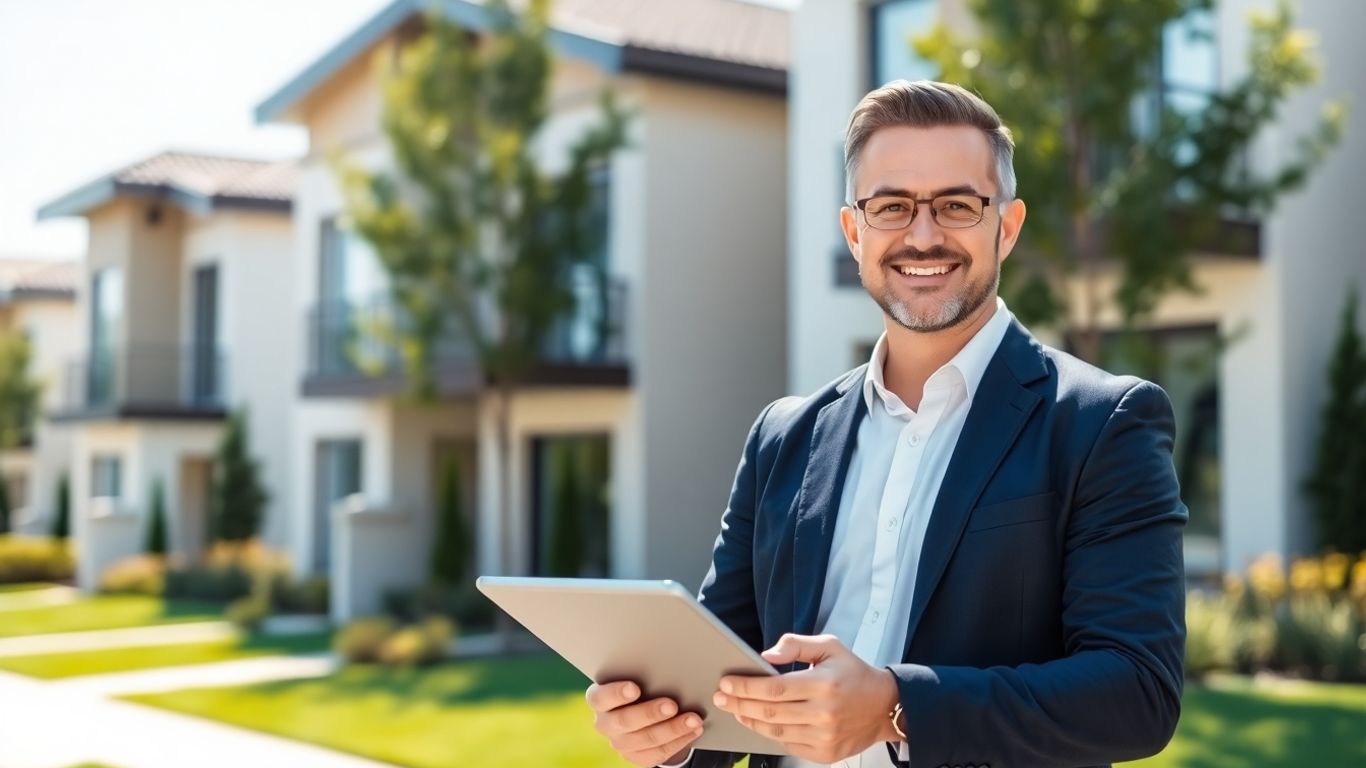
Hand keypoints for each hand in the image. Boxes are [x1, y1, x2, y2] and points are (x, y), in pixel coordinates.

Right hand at [586, 680, 704, 766]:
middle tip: (672, 705)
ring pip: (646, 739)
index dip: (616, 693)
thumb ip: (643, 672)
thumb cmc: (642, 686)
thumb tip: (668, 662)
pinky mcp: (635, 757)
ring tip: (693, 719)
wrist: (643, 713)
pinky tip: (693, 731)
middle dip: (651, 713)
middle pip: (625, 721)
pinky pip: (658, 753)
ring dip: (673, 729)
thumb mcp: (637, 676)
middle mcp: (605, 723)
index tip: (634, 688)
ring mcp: (619, 743)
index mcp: (599, 699)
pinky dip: (678, 742)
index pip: (601, 697)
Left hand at [713, 633, 900, 763]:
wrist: (885, 706)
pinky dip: (770, 735)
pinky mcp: (825, 754)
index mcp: (823, 684)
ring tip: (736, 709)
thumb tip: (767, 654)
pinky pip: (788, 746)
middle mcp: (824, 714)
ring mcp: (824, 737)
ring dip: (750, 720)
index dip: (745, 686)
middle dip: (739, 704)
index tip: (727, 682)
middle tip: (722, 697)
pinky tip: (760, 723)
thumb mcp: (830, 646)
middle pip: (769, 712)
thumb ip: (797, 644)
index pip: (774, 688)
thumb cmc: (854, 673)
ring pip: (775, 732)